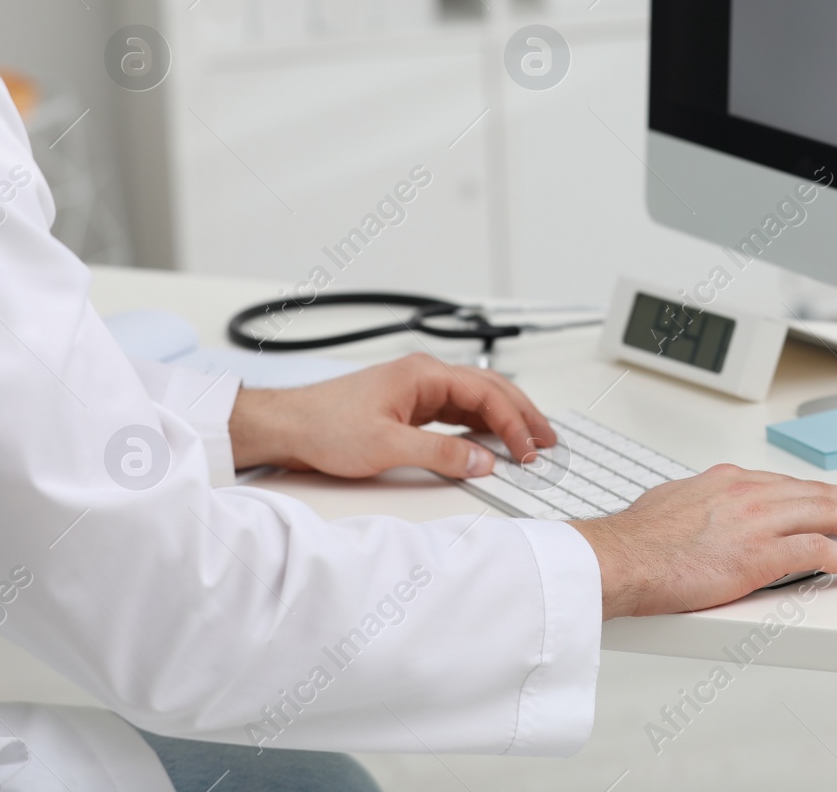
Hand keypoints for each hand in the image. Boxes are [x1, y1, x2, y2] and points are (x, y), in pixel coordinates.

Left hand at [228, 353, 555, 477]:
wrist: (288, 427)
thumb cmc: (326, 425)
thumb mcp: (388, 447)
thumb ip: (441, 454)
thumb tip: (483, 460)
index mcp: (425, 374)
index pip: (487, 394)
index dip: (514, 423)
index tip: (529, 450)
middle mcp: (425, 376)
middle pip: (490, 389)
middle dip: (523, 414)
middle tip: (548, 440)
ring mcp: (418, 390)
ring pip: (476, 399)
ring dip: (504, 419)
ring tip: (529, 441)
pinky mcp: (410, 406)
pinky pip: (457, 412)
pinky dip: (480, 426)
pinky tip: (490, 441)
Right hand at [568, 465, 836, 618]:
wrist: (622, 558)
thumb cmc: (638, 540)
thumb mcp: (672, 502)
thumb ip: (699, 503)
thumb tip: (702, 511)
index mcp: (730, 480)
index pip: (790, 484)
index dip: (822, 494)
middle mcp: (750, 492)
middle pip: (819, 494)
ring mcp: (759, 521)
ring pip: (828, 513)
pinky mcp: (762, 553)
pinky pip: (819, 551)